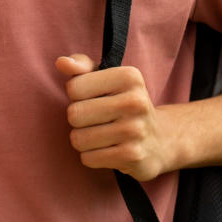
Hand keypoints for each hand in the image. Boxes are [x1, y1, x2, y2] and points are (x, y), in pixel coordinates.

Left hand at [56, 53, 173, 181]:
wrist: (160, 140)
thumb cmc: (122, 103)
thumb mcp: (106, 79)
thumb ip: (81, 67)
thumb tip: (61, 63)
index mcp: (129, 77)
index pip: (74, 88)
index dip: (77, 96)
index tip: (94, 98)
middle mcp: (136, 102)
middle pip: (74, 114)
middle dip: (78, 120)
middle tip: (96, 120)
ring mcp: (135, 130)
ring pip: (78, 139)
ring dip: (83, 140)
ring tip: (101, 135)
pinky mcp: (132, 156)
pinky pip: (88, 158)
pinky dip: (91, 156)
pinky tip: (108, 150)